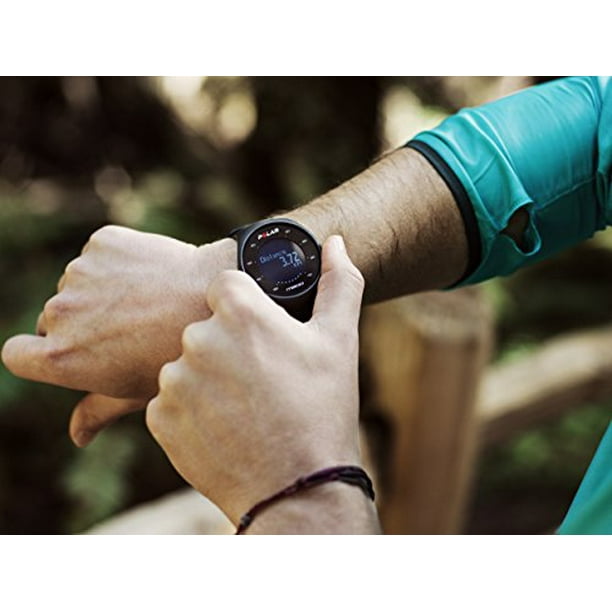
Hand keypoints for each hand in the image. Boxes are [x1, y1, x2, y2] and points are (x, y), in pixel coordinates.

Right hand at [1, 225, 234, 445]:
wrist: (215, 298)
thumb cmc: (178, 355)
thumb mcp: (137, 394)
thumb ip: (96, 412)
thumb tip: (77, 437)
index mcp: (62, 357)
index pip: (16, 355)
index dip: (37, 353)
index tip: (64, 350)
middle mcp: (59, 313)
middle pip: (52, 319)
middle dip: (80, 325)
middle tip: (126, 329)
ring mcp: (79, 274)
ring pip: (77, 285)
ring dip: (99, 292)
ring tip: (145, 303)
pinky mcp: (102, 244)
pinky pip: (99, 256)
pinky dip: (117, 264)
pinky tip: (150, 277)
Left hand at [146, 235, 365, 525]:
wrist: (298, 488)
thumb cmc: (323, 409)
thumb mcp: (340, 340)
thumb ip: (339, 283)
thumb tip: (335, 242)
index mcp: (240, 313)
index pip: (224, 284)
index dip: (244, 306)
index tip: (261, 333)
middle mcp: (197, 340)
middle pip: (204, 326)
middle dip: (227, 346)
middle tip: (260, 378)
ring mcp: (173, 382)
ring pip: (184, 364)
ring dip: (207, 379)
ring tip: (244, 407)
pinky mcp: (159, 419)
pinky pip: (169, 401)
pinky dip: (191, 411)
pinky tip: (224, 427)